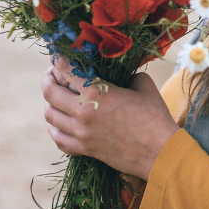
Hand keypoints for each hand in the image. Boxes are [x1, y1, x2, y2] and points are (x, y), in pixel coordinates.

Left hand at [41, 56, 178, 180]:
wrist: (161, 153)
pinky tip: (60, 124)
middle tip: (52, 74)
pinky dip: (55, 129)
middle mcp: (82, 112)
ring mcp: (81, 134)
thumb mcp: (142, 84)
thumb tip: (119, 73)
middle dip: (47, 79)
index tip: (59, 55)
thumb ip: (125, 74)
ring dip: (49, 103)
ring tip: (55, 97)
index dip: (58, 59)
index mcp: (96, 92)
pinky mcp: (85, 150)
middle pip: (49, 93)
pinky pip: (58, 140)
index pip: (65, 69)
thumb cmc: (155, 117)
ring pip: (50, 116)